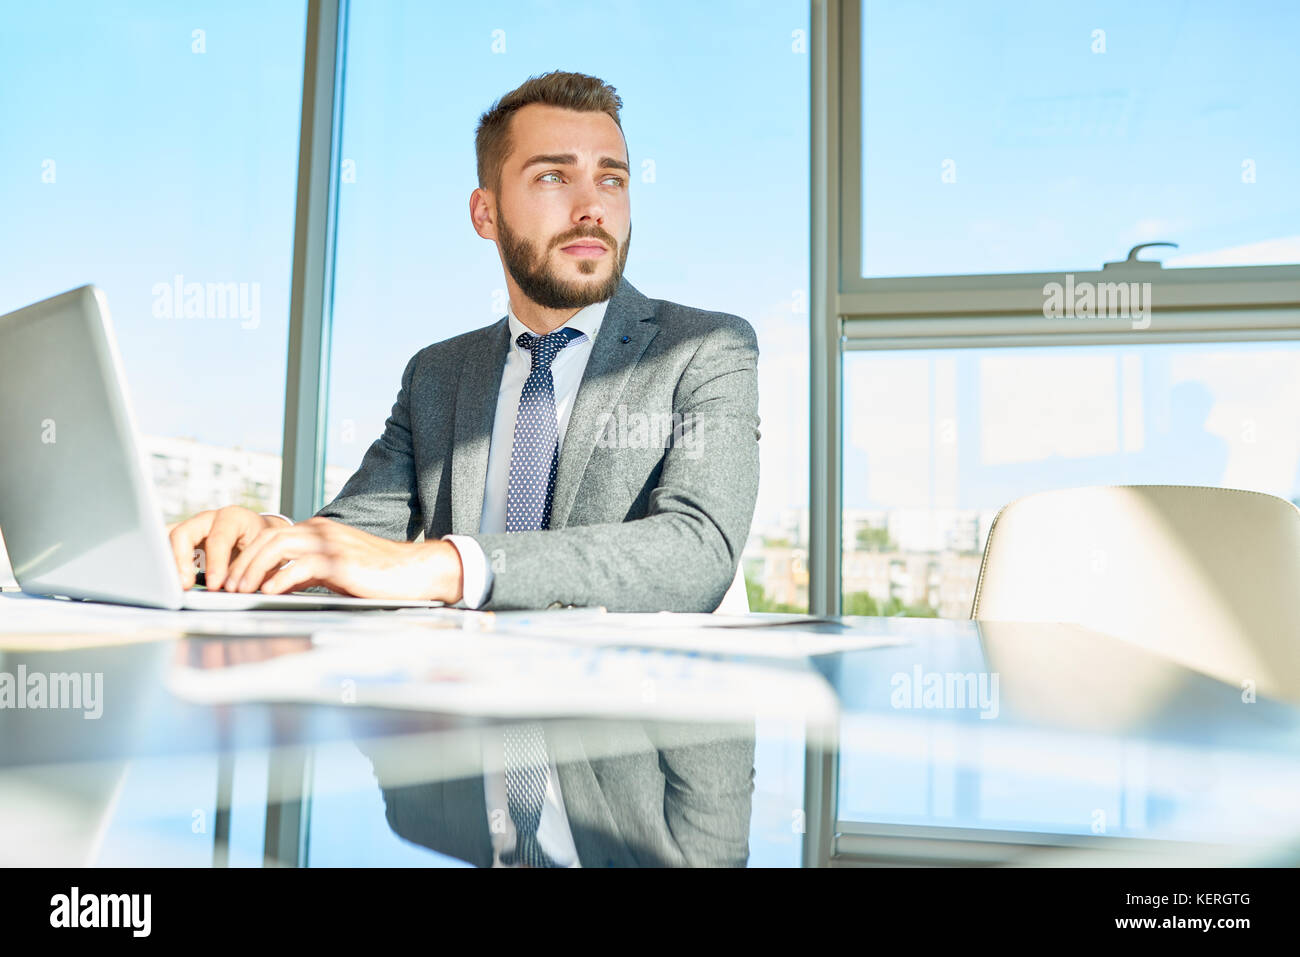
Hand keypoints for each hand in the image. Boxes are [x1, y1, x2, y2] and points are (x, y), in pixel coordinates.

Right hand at [167, 505, 288, 590]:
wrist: (259, 534)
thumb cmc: (262, 544)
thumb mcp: (261, 552)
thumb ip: (246, 568)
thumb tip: (230, 588)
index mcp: (232, 517)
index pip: (219, 539)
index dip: (215, 563)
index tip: (215, 585)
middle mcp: (208, 518)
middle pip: (184, 533)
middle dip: (180, 561)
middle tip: (183, 585)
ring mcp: (192, 526)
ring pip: (167, 537)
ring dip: (165, 561)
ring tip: (167, 584)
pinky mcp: (181, 538)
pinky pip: (164, 545)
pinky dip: (162, 560)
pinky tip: (163, 578)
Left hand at [215, 516, 463, 601]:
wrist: (413, 571)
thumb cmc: (377, 574)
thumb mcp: (335, 570)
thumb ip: (306, 570)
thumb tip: (276, 584)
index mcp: (318, 530)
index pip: (270, 536)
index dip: (247, 556)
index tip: (232, 579)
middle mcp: (321, 531)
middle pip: (268, 538)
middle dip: (242, 562)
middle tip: (228, 586)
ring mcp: (331, 544)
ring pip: (278, 546)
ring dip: (254, 569)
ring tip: (241, 590)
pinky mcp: (341, 561)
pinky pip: (302, 565)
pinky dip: (280, 578)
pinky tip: (269, 592)